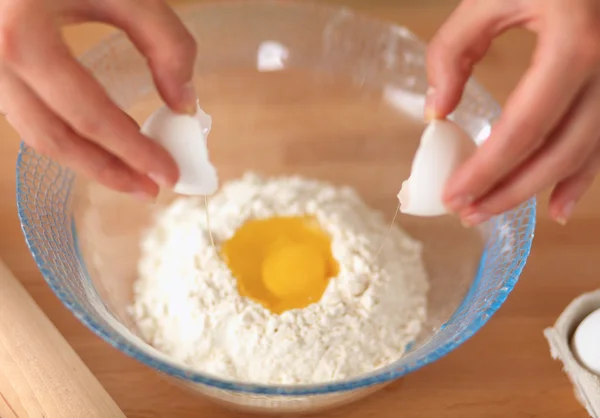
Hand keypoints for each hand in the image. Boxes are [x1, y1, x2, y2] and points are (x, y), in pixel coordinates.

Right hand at [0, 0, 196, 198]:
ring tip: (128, 174)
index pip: (87, 113)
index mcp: (22, 35)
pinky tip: (98, 140)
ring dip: (83, 158)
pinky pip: (26, 109)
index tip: (167, 174)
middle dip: (104, 170)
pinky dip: (65, 131)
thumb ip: (165, 42)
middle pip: (51, 136)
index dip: (130, 150)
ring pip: (32, 130)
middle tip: (148, 190)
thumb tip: (183, 102)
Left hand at [426, 0, 599, 224]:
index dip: (486, 169)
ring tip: (495, 211)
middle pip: (557, 151)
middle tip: (468, 213)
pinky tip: (558, 203)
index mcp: (574, 43)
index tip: (452, 195)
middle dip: (509, 190)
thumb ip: (454, 49)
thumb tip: (438, 110)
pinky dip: (582, 176)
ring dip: (538, 190)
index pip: (523, 127)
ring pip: (584, 153)